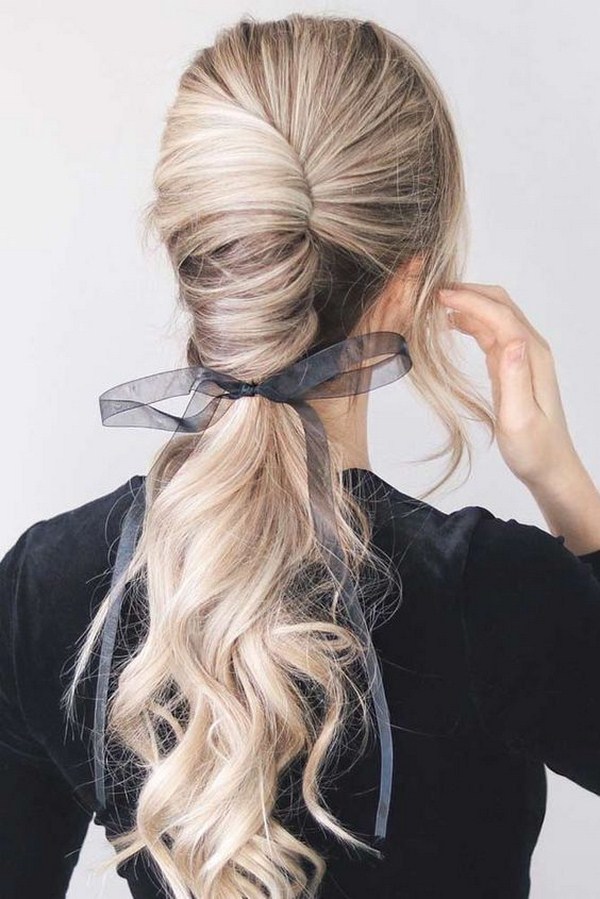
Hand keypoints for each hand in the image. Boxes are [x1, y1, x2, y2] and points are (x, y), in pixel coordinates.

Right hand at [438, 282, 579, 487]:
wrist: (550, 466)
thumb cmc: (534, 450)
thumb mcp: (520, 419)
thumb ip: (516, 379)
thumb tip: (512, 341)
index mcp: (532, 357)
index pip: (500, 315)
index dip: (470, 301)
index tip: (440, 296)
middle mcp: (529, 349)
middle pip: (500, 304)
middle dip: (468, 292)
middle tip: (432, 293)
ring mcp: (521, 356)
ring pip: (494, 315)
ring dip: (467, 304)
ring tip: (434, 305)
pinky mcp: (511, 365)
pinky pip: (490, 333)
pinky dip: (470, 321)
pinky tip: (451, 324)